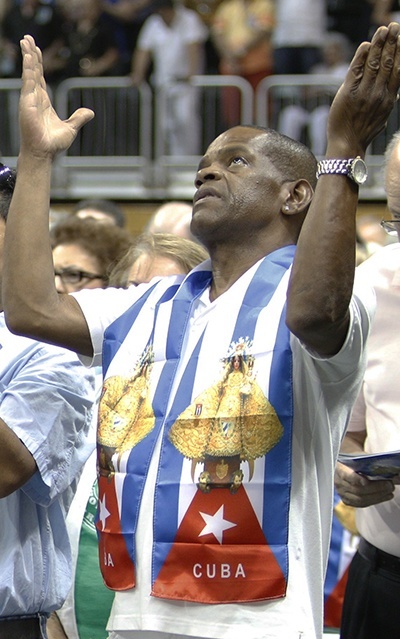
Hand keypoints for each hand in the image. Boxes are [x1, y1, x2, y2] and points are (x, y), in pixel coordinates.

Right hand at [19, 35, 93, 159]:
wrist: (44, 153)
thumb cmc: (53, 143)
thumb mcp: (71, 128)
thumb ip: (79, 118)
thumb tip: (90, 112)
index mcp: (43, 101)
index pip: (39, 77)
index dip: (38, 63)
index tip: (36, 50)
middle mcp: (34, 97)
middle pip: (32, 70)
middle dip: (30, 53)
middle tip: (27, 37)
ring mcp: (29, 99)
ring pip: (29, 72)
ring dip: (28, 56)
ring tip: (26, 40)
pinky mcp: (27, 102)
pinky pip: (29, 81)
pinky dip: (29, 68)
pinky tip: (29, 56)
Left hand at [327, 22, 399, 156]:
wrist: (346, 145)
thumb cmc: (362, 133)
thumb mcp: (381, 118)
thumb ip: (387, 103)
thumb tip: (394, 93)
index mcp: (388, 99)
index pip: (398, 71)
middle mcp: (378, 94)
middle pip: (388, 63)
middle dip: (392, 42)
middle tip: (394, 26)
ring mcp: (363, 93)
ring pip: (374, 63)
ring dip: (379, 44)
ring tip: (383, 29)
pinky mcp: (348, 93)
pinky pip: (356, 70)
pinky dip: (361, 56)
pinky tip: (366, 45)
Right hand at [335, 462, 395, 507]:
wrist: (345, 464)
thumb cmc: (354, 459)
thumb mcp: (360, 456)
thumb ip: (370, 462)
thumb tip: (389, 469)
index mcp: (339, 468)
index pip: (346, 475)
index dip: (356, 479)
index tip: (366, 481)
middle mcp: (338, 482)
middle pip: (357, 490)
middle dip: (376, 489)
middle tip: (390, 485)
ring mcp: (342, 493)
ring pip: (361, 499)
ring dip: (378, 496)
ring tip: (390, 492)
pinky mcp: (347, 501)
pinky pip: (362, 504)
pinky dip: (375, 501)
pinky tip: (384, 496)